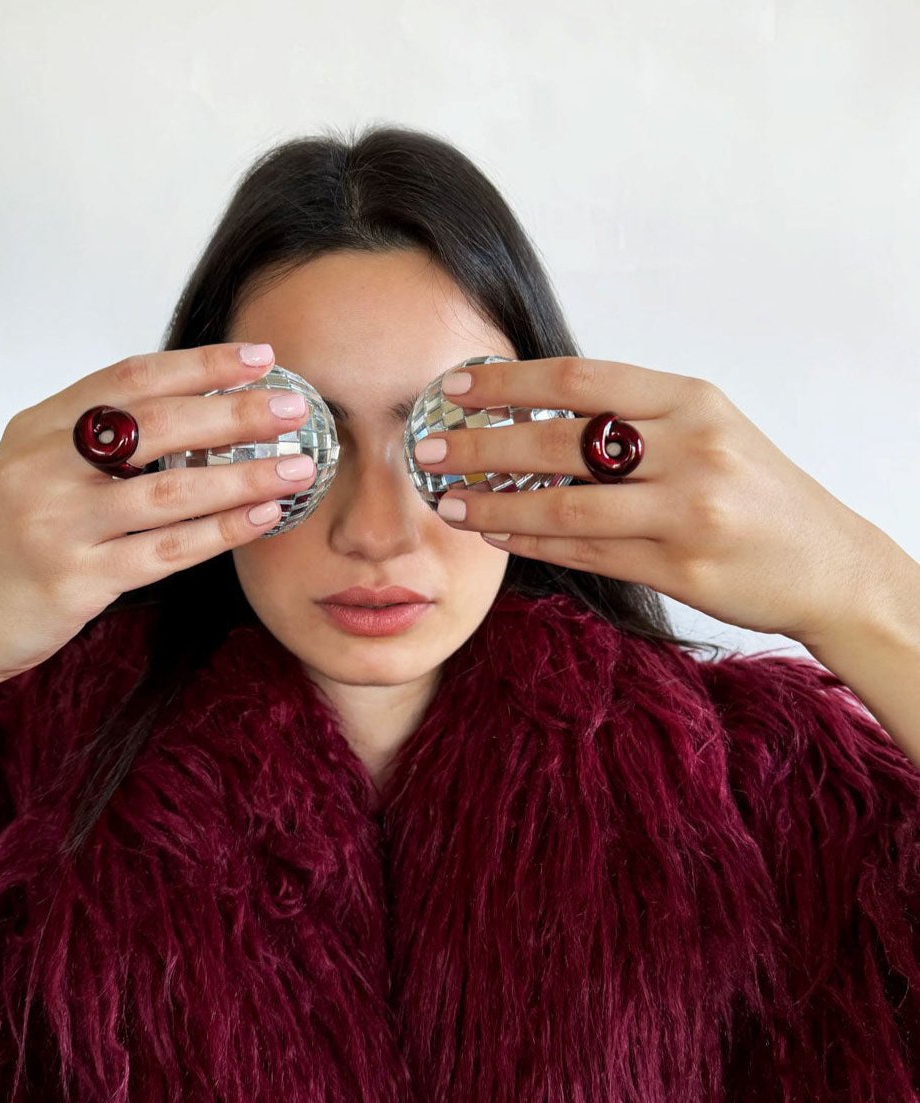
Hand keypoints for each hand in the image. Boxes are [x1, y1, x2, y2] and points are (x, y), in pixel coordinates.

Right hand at [0, 343, 314, 691]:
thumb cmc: (1, 542)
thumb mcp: (33, 470)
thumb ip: (95, 440)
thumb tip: (192, 409)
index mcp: (38, 429)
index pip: (129, 378)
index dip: (200, 364)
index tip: (259, 357)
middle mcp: (44, 467)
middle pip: (157, 426)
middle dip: (235, 413)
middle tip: (295, 406)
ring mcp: (57, 525)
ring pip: (170, 492)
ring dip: (243, 477)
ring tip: (297, 466)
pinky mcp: (75, 580)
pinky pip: (166, 551)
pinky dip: (220, 532)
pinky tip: (262, 517)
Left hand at [415, 355, 883, 644]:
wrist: (827, 561)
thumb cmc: (752, 487)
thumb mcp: (705, 427)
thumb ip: (631, 415)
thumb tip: (530, 408)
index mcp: (691, 400)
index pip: (579, 380)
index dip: (508, 382)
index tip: (455, 387)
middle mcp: (691, 449)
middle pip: (561, 443)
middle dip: (482, 446)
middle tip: (427, 449)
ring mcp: (687, 513)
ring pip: (566, 507)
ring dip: (495, 504)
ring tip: (448, 502)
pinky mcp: (680, 569)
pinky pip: (586, 553)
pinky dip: (532, 543)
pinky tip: (496, 533)